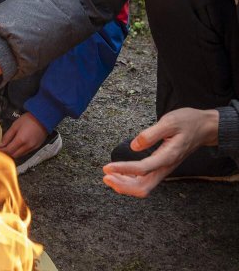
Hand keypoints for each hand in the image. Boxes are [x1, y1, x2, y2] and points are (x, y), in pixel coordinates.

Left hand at [0, 112, 47, 157]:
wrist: (43, 118)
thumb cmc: (29, 119)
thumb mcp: (15, 125)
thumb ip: (7, 136)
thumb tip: (1, 144)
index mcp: (21, 140)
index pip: (8, 150)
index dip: (1, 151)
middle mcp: (27, 146)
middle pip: (14, 155)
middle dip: (6, 153)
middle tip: (1, 149)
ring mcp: (33, 147)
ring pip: (20, 155)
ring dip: (13, 153)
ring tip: (8, 147)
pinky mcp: (36, 147)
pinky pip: (26, 153)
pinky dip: (20, 152)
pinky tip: (17, 147)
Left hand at [103, 108, 218, 197]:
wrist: (204, 128)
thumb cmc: (188, 122)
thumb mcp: (170, 122)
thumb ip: (151, 134)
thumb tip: (134, 146)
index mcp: (168, 156)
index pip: (142, 169)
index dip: (123, 169)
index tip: (107, 167)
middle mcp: (165, 168)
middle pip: (143, 187)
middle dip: (122, 185)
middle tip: (105, 176)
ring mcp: (163, 170)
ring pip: (143, 187)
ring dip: (124, 185)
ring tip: (108, 176)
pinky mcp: (160, 168)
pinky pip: (144, 181)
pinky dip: (130, 181)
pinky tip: (119, 174)